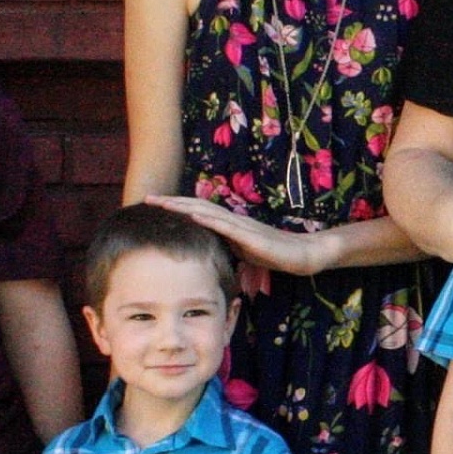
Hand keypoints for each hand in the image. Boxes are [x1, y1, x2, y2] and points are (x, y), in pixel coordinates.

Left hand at [150, 194, 329, 275]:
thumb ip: (227, 249)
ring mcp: (242, 227)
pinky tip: (193, 217)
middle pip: (198, 207)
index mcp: (230, 226)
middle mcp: (233, 221)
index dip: (176, 209)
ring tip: (163, 203)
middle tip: (147, 198)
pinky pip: (227, 227)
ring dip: (185, 207)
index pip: (198, 214)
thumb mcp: (245, 253)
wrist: (304, 254)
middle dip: (172, 203)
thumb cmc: (277, 255)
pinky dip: (208, 221)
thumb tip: (209, 254)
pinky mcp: (252, 236)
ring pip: (208, 213)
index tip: (155, 207)